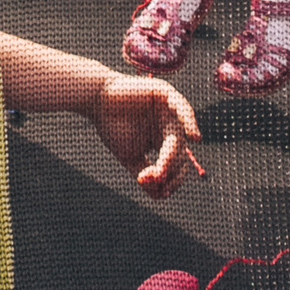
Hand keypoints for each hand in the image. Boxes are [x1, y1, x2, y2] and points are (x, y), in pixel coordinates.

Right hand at [85, 73, 204, 198]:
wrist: (97, 101)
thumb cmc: (112, 127)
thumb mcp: (130, 156)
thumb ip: (145, 175)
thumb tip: (160, 196)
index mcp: (164, 141)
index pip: (177, 164)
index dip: (174, 180)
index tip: (163, 193)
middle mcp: (170, 126)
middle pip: (179, 151)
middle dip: (170, 167)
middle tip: (158, 178)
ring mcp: (169, 109)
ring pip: (181, 132)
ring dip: (176, 151)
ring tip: (167, 166)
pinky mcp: (165, 93)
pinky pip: (181, 107)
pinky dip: (188, 121)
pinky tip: (192, 137)